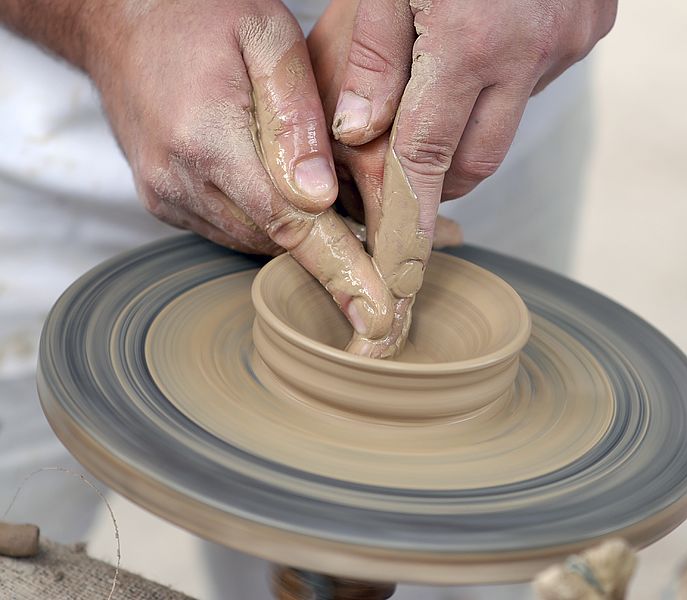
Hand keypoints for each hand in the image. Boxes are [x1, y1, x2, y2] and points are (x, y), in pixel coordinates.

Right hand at [79, 0, 393, 338]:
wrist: (118, 20)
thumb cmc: (199, 16)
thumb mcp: (266, 36)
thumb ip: (297, 115)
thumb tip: (321, 196)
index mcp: (208, 139)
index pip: (290, 226)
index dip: (341, 272)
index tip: (378, 314)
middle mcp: (180, 180)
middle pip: (276, 242)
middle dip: (336, 256)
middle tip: (385, 259)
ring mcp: (167, 195)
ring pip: (255, 241)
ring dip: (302, 237)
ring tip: (343, 214)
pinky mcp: (164, 200)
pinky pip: (230, 229)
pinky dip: (269, 222)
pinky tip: (292, 195)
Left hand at [325, 0, 615, 295]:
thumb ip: (372, 54)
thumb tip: (361, 133)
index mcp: (472, 39)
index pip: (426, 154)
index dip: (404, 210)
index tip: (393, 253)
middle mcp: (532, 50)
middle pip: (476, 161)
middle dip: (435, 176)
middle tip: (399, 164)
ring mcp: (569, 41)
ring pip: (507, 122)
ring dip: (468, 124)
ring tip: (440, 83)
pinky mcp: (592, 27)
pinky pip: (537, 82)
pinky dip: (502, 84)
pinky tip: (486, 44)